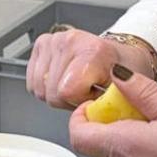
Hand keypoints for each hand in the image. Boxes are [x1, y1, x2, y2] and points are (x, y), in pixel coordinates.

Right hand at [27, 27, 142, 108]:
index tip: (94, 94)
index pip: (66, 91)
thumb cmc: (120, 71)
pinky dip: (46, 86)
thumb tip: (91, 115)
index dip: (80, 101)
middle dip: (69, 100)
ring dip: (57, 94)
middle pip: (51, 94)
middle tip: (86, 90)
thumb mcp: (123, 92)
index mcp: (92, 51)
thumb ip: (107, 105)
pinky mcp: (41, 44)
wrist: (117, 54)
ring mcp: (53, 41)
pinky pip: (32, 82)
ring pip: (40, 90)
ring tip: (76, 84)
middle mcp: (69, 41)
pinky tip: (63, 79)